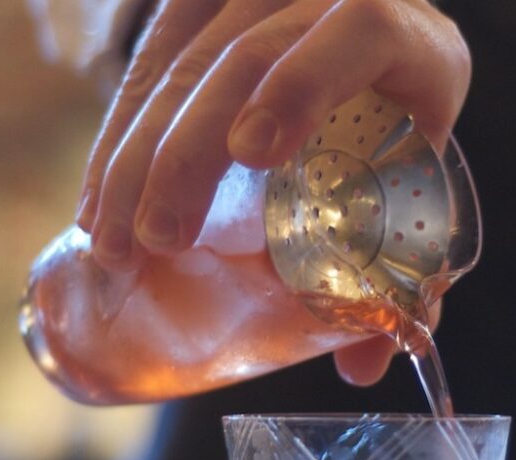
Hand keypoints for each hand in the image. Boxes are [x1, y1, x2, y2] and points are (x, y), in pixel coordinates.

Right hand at [80, 0, 469, 383]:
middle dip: (186, 152)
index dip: (301, 87)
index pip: (358, 32)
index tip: (252, 155)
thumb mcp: (416, 175)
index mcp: (407, 40)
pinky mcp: (203, 2)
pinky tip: (100, 196)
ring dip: (135, 152)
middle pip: (245, 56)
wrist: (368, 32)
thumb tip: (364, 366)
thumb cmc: (397, 119)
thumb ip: (403, 266)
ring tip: (112, 240)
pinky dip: (118, 133)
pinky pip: (144, 57)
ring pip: (181, 58)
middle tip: (157, 241)